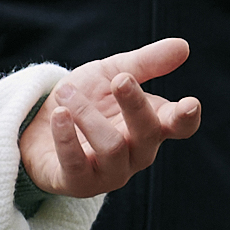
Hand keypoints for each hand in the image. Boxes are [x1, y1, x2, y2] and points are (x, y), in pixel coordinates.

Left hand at [16, 37, 206, 196]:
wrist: (39, 124)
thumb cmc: (86, 101)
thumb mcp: (112, 74)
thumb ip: (145, 63)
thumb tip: (183, 45)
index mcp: (152, 124)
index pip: (180, 126)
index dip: (186, 117)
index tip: (190, 104)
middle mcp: (137, 153)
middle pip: (148, 133)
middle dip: (135, 104)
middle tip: (120, 79)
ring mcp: (110, 173)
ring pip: (112, 147)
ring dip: (87, 114)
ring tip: (66, 92)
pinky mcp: (78, 184)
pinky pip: (76, 164)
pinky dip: (67, 137)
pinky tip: (59, 114)